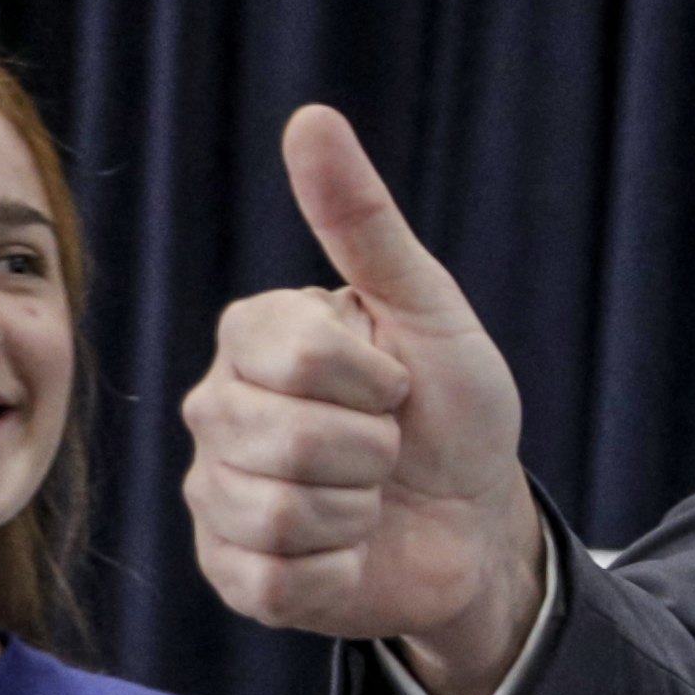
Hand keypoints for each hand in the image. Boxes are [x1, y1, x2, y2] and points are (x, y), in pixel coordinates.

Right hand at [181, 105, 542, 694]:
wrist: (479, 521)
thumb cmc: (452, 409)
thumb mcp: (428, 309)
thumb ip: (363, 221)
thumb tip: (311, 117)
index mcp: (253, 338)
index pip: (292, 352)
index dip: (371, 377)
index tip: (395, 381)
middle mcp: (215, 409)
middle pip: (276, 435)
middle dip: (369, 448)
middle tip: (388, 446)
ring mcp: (215, 494)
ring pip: (270, 511)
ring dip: (355, 509)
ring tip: (368, 497)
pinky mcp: (233, 574)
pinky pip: (272, 576)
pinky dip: (337, 568)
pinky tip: (349, 550)